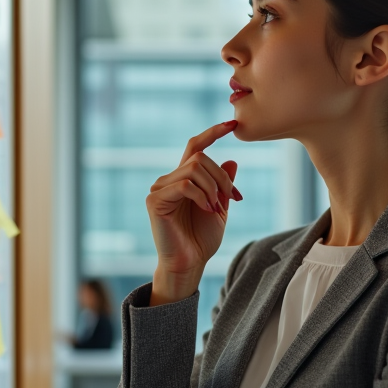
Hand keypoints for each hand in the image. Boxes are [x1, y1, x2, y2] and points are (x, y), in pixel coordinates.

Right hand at [147, 121, 242, 303]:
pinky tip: (207, 209)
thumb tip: (232, 160)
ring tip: (217, 208)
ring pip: (193, 169)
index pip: (195, 147)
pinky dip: (201, 196)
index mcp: (184, 179)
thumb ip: (224, 185)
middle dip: (221, 177)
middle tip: (232, 198)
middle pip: (199, 158)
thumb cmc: (202, 239)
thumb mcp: (220, 207)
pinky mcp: (155, 200)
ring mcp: (159, 189)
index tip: (231, 124)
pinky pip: (184, 185)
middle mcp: (169, 180)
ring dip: (212, 187)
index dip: (212, 133)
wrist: (190, 262)